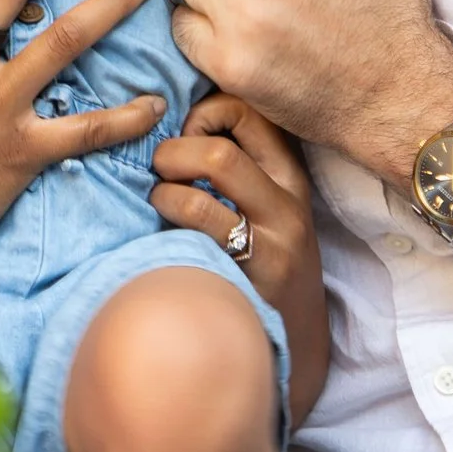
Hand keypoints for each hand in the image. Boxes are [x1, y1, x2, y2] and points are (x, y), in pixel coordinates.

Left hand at [150, 93, 328, 423]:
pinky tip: (162, 227)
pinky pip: (198, 222)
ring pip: (210, 174)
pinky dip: (167, 211)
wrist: (293, 341)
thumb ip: (238, 163)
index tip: (185, 136)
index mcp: (290, 175)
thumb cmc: (265, 261)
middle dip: (175, 147)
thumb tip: (174, 113)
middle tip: (161, 169)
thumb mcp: (267, 205)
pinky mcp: (252, 271)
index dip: (204, 112)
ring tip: (159, 197)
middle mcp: (288, 201)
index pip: (249, 110)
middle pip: (223, 143)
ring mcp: (272, 239)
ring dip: (166, 182)